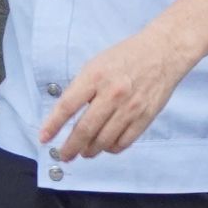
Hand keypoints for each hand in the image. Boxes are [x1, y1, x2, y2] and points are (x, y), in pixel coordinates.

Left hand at [38, 22, 199, 162]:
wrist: (163, 52)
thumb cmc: (125, 56)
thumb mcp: (96, 64)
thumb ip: (82, 88)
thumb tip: (65, 116)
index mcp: (95, 76)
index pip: (68, 106)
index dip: (53, 125)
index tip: (44, 138)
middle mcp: (112, 93)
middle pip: (85, 129)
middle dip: (70, 147)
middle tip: (64, 155)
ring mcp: (130, 108)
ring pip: (103, 141)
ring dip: (89, 151)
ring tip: (84, 152)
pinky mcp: (145, 117)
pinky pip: (123, 142)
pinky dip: (111, 149)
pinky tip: (106, 146)